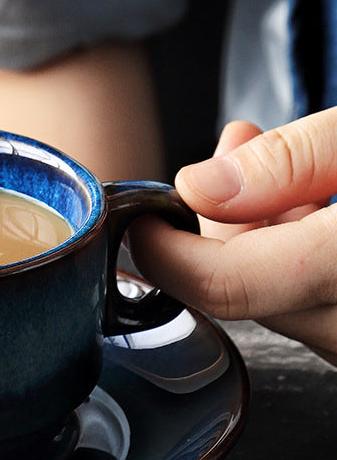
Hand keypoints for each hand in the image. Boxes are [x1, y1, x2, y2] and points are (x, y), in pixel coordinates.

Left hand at [129, 106, 336, 365]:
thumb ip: (297, 159)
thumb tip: (200, 188)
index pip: (227, 286)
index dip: (167, 252)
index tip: (144, 217)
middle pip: (244, 294)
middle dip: (219, 226)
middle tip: (235, 152)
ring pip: (278, 303)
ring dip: (260, 239)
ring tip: (282, 163)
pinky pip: (315, 307)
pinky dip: (297, 260)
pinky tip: (311, 206)